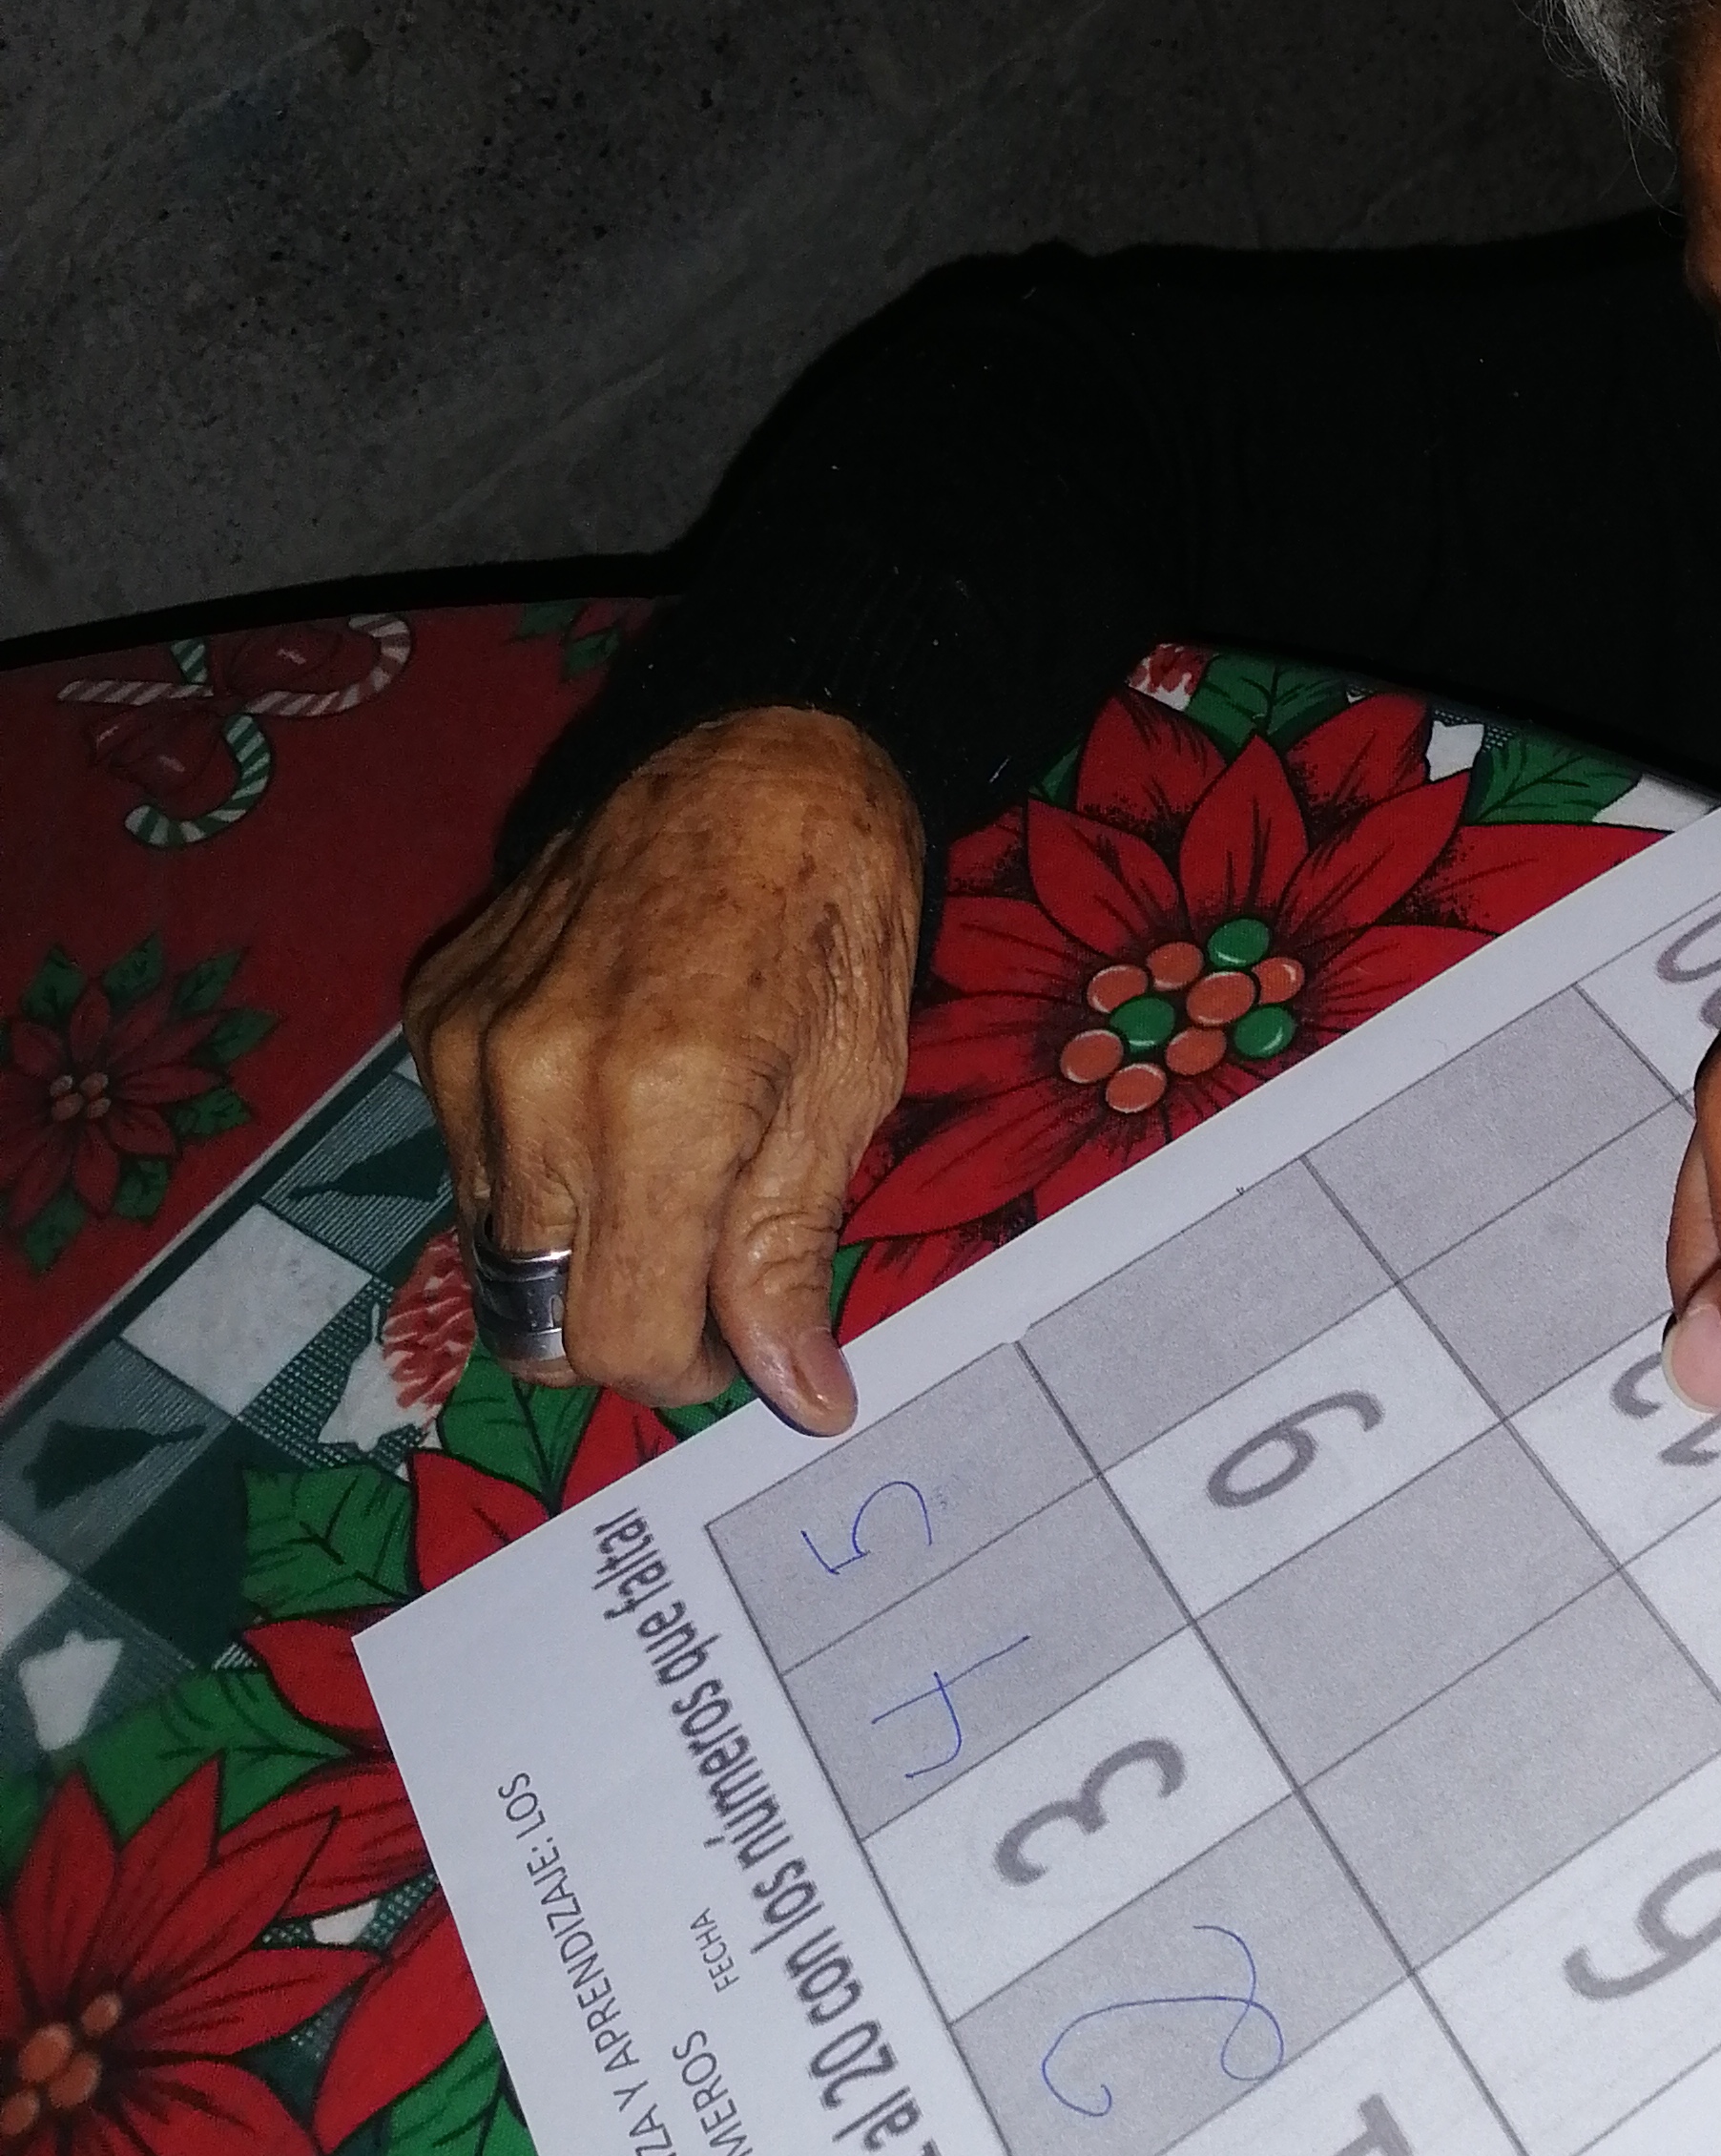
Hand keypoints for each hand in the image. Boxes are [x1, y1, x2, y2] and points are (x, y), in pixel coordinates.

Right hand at [404, 709, 923, 1427]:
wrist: (757, 754)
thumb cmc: (835, 913)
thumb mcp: (851, 1089)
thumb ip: (791, 1252)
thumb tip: (801, 1400)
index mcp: (659, 1108)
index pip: (619, 1337)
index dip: (690, 1369)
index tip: (743, 1340)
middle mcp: (536, 1083)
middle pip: (535, 1317)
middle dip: (625, 1325)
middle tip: (709, 1273)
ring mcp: (467, 1043)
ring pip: (493, 1245)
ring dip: (576, 1246)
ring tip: (667, 1165)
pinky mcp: (434, 1010)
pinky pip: (466, 1154)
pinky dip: (535, 1163)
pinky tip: (610, 1093)